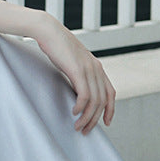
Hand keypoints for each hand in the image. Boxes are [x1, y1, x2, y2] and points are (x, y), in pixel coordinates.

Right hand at [34, 13, 115, 133]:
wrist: (48, 30)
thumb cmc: (56, 45)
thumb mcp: (71, 61)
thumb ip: (77, 73)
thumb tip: (75, 88)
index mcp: (96, 66)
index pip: (110, 93)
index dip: (110, 109)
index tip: (105, 122)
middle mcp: (96, 68)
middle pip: (103, 101)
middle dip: (96, 119)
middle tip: (85, 130)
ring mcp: (88, 69)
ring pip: (95, 101)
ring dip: (87, 117)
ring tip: (78, 126)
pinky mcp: (78, 71)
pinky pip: (84, 95)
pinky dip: (80, 107)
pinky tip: (74, 112)